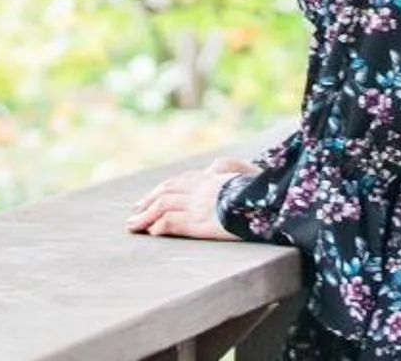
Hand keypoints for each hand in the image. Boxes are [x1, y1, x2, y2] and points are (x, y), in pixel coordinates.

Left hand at [125, 155, 255, 239]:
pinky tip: (151, 233)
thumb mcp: (246, 172)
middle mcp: (201, 187)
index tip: (153, 196)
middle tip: (135, 211)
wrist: (268, 202)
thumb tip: (213, 169)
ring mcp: (198, 204)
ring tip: (132, 226)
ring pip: (163, 207)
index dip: (164, 189)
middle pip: (167, 191)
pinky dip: (159, 226)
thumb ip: (227, 168)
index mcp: (212, 177)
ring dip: (145, 217)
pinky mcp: (198, 222)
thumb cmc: (263, 189)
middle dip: (148, 201)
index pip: (181, 181)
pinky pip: (171, 222)